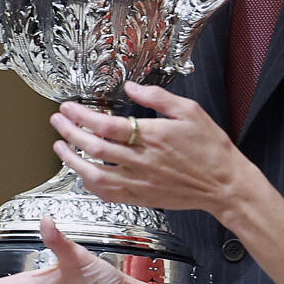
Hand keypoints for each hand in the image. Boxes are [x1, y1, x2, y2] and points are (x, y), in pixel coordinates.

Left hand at [49, 82, 249, 213]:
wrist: (226, 185)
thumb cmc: (210, 147)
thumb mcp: (190, 110)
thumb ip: (157, 96)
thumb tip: (130, 86)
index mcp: (152, 136)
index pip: (106, 126)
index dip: (81, 116)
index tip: (67, 108)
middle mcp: (142, 161)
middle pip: (95, 148)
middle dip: (70, 133)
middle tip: (57, 122)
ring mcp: (140, 182)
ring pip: (95, 175)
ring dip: (73, 161)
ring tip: (60, 148)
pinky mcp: (142, 198)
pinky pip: (108, 194)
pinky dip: (90, 185)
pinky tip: (82, 174)